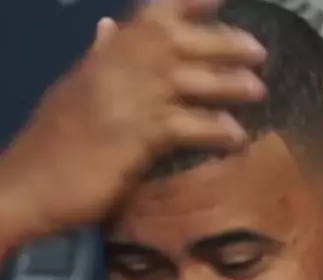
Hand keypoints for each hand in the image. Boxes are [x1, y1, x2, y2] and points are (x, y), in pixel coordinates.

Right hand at [0, 0, 265, 238]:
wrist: (28, 184)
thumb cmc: (55, 147)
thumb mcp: (76, 91)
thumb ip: (100, 60)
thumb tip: (108, 29)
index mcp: (105, 55)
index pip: (152, 15)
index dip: (189, 4)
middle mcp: (117, 67)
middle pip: (179, 42)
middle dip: (222, 43)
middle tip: (259, 53)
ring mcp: (127, 99)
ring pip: (188, 79)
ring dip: (228, 83)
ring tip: (258, 90)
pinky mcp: (137, 136)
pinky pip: (187, 125)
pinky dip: (216, 129)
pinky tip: (235, 137)